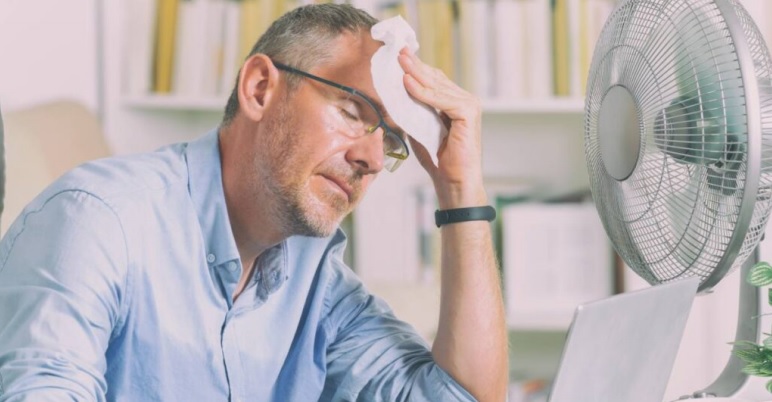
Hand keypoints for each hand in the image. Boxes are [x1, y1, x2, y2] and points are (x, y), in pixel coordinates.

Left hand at [397, 48, 486, 208]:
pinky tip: (409, 83)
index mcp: (455, 104)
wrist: (453, 183)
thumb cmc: (438, 161)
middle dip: (416, 66)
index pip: (434, 81)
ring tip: (401, 62)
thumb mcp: (419, 129)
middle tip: (399, 52)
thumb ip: (413, 112)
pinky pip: (441, 99)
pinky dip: (424, 92)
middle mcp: (465, 101)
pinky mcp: (468, 113)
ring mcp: (469, 106)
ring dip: (417, 74)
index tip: (399, 58)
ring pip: (438, 86)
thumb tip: (395, 95)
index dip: (417, 69)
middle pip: (436, 79)